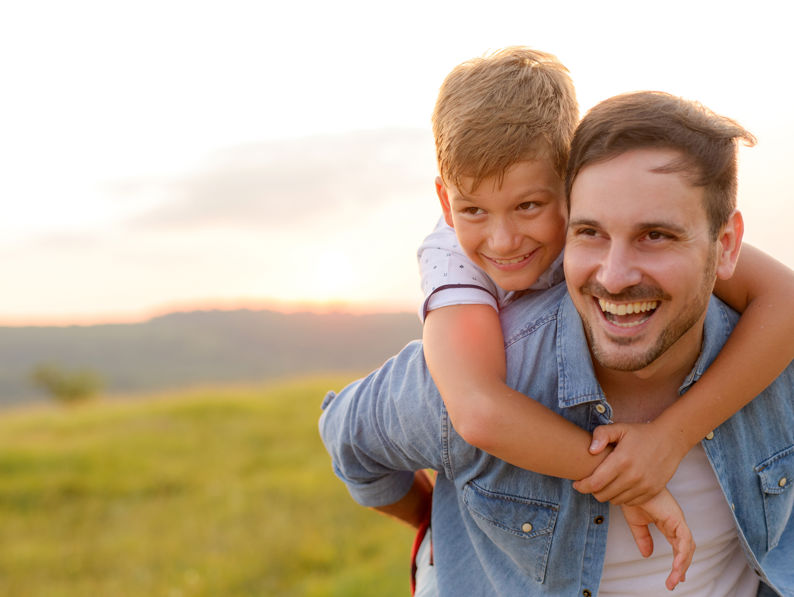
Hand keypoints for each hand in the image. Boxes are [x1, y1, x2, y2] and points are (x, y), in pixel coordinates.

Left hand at [573, 421, 688, 504]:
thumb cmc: (640, 434)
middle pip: (603, 495)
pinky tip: (619, 487)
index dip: (582, 486)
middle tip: (591, 483)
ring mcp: (644, 486)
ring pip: (616, 501)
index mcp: (621, 460)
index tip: (576, 484)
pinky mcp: (653, 492)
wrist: (670, 440)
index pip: (595, 483)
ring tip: (605, 484)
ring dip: (607, 495)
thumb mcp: (619, 428)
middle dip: (592, 491)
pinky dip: (622, 498)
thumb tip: (591, 450)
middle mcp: (633, 476)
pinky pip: (630, 502)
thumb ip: (601, 435)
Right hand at [620, 488, 693, 590]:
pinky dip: (683, 554)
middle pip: (685, 549)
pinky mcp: (676, 518)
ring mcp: (677, 520)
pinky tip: (677, 565)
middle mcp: (675, 522)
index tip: (675, 578)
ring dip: (683, 564)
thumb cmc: (631, 496)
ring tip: (675, 578)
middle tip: (673, 583)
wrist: (626, 484)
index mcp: (668, 523)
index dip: (679, 562)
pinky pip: (685, 540)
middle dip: (681, 568)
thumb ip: (643, 538)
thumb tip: (647, 555)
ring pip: (688, 547)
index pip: (678, 546)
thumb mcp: (636, 522)